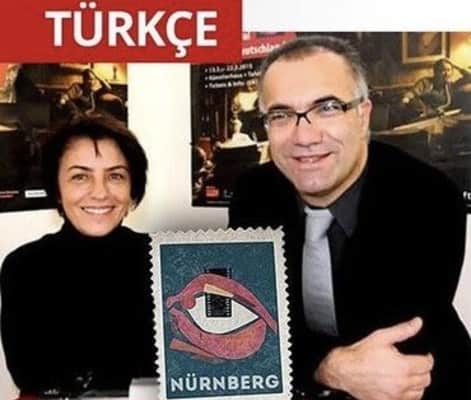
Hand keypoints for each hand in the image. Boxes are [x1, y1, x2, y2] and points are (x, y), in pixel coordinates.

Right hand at [314, 317, 433, 399]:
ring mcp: (396, 396)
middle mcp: (401, 384)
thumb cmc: (360, 354)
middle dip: (423, 370)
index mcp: (403, 366)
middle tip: (415, 363)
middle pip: (426, 379)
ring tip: (408, 374)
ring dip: (417, 383)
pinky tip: (401, 385)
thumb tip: (417, 323)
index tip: (424, 355)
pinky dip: (409, 394)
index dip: (427, 357)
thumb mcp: (381, 337)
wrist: (344, 370)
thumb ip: (403, 330)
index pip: (427, 364)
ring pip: (419, 392)